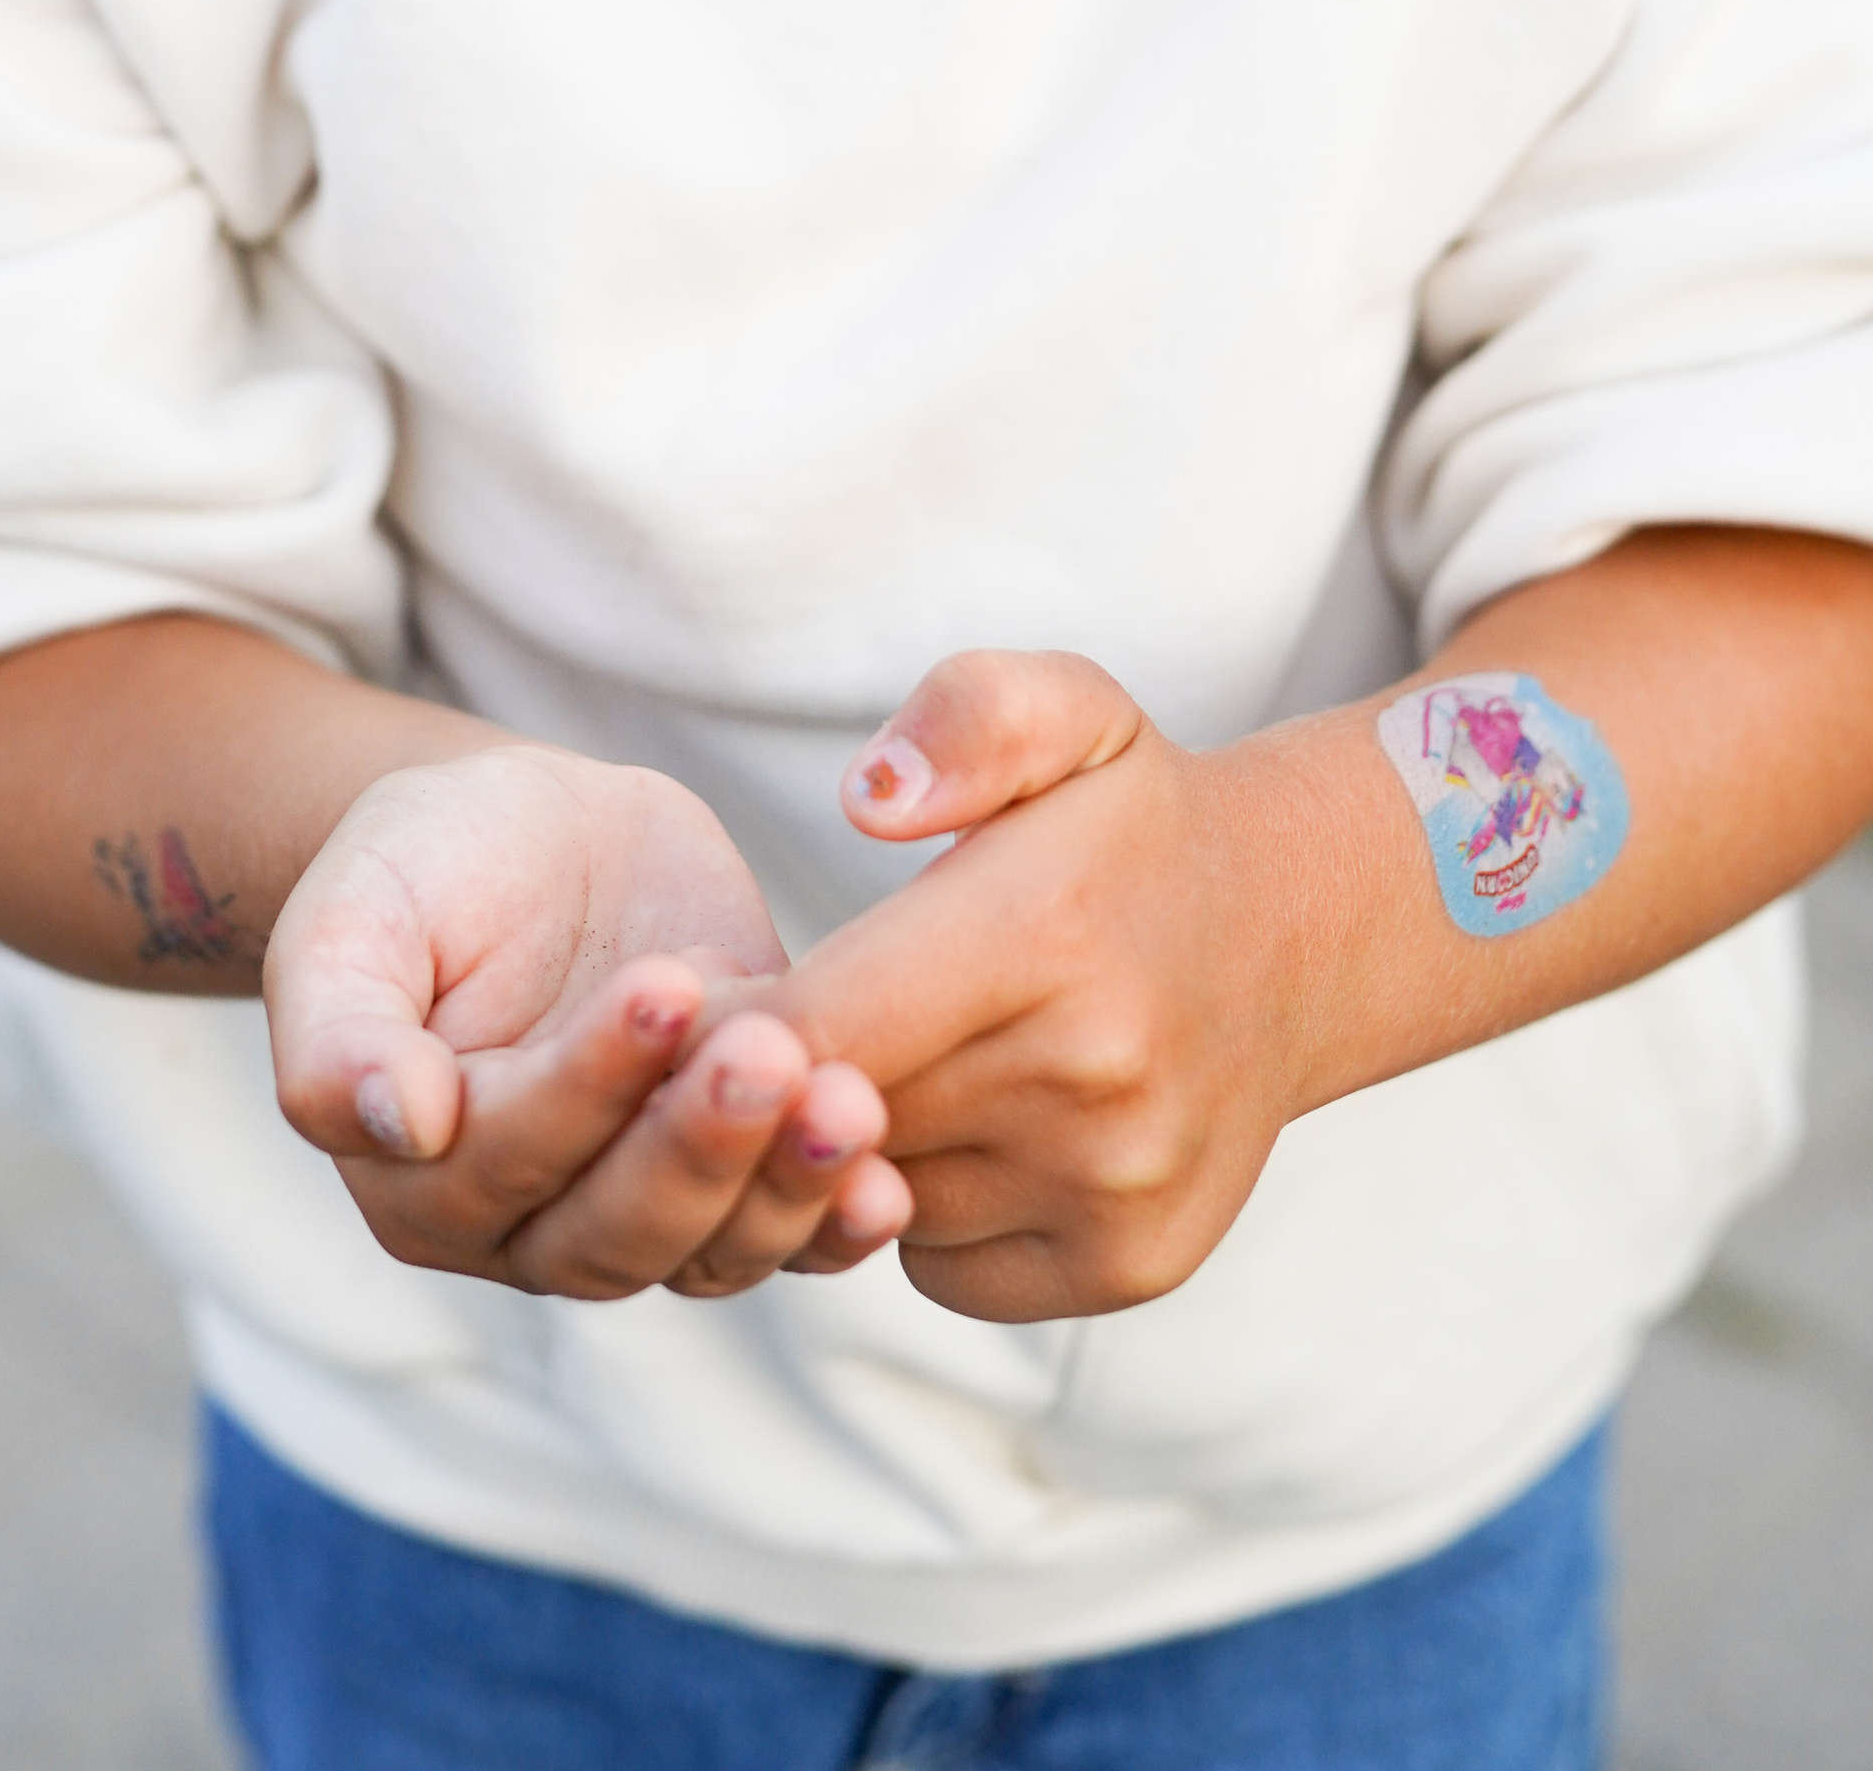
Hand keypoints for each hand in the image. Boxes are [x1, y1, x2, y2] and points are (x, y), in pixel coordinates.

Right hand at [265, 742, 911, 1298]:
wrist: (529, 837)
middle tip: (766, 1050)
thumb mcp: (351, 916)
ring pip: (707, 1250)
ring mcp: (634, 1212)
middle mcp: (524, 1228)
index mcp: (416, 1176)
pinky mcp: (730, 1177)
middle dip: (698, 1146)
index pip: (507, 1155)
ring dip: (782, 1188)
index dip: (588, 1083)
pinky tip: (887, 1182)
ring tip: (848, 1103)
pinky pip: (784, 1238)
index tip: (662, 987)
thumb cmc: (420, 867)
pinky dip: (835, 1224)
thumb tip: (393, 1120)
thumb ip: (337, 1028)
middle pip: (614, 1229)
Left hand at [753, 653, 1324, 1324]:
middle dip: (777, 1088)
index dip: (724, 1032)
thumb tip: (868, 802)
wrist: (1296, 937)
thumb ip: (963, 718)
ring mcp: (1116, 1187)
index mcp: (1041, 931)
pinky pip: (943, 1269)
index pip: (815, 1028)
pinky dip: (923, 1214)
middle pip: (834, 1124)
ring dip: (851, 1153)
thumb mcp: (1065, 709)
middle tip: (767, 1035)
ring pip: (880, 1205)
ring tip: (895, 1062)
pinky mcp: (1128, 1268)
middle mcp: (1090, 1075)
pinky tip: (965, 1129)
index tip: (682, 1005)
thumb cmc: (1132, 822)